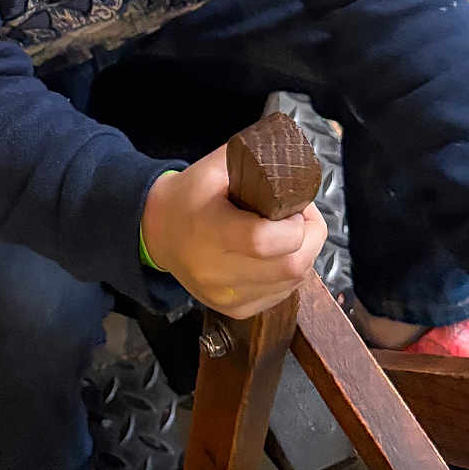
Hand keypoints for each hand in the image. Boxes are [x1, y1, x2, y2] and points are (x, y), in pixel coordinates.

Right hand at [140, 143, 326, 318]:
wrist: (158, 231)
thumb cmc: (189, 195)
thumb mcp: (215, 166)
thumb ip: (255, 159)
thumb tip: (292, 161)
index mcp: (209, 230)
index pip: (266, 240)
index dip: (295, 223)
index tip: (294, 205)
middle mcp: (216, 271)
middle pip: (290, 266)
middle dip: (310, 239)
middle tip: (300, 217)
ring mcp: (226, 296)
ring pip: (292, 282)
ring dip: (302, 255)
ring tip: (287, 233)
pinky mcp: (234, 309)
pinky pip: (281, 295)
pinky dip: (288, 274)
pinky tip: (275, 255)